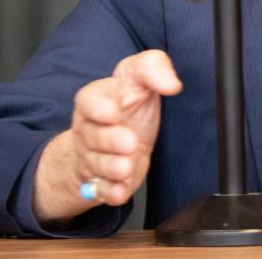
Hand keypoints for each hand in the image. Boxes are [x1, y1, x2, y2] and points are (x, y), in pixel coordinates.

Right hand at [33, 50, 182, 224]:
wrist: (117, 136)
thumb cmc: (130, 103)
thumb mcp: (140, 77)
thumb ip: (153, 68)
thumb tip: (172, 83)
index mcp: (97, 98)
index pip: (88, 99)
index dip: (97, 107)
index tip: (112, 112)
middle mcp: (90, 128)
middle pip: (92, 135)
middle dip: (109, 141)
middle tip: (129, 143)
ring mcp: (93, 156)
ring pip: (96, 164)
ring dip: (111, 167)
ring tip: (126, 167)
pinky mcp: (103, 180)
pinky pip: (101, 189)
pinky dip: (110, 192)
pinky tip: (120, 191)